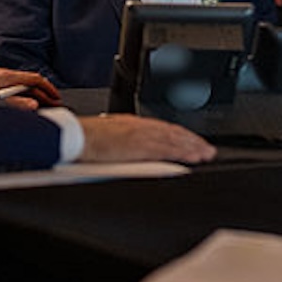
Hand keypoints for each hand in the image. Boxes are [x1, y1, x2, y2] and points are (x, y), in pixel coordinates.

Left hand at [0, 67, 60, 109]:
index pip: (35, 79)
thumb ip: (15, 105)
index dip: (49, 88)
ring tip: (36, 107)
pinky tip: (14, 104)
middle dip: (42, 94)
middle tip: (50, 105)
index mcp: (7, 76)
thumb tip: (34, 106)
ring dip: (30, 95)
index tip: (56, 97)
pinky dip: (18, 95)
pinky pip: (9, 88)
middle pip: (29, 83)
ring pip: (19, 85)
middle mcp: (3, 75)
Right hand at [77, 115, 216, 163]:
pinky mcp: (140, 146)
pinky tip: (193, 158)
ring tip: (206, 155)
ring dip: (192, 147)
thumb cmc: (85, 139)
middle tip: (207, 150)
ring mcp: (141, 135)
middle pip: (173, 132)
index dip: (180, 135)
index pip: (162, 128)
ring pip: (174, 139)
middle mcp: (140, 126)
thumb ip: (124, 142)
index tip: (191, 142)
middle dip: (192, 141)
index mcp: (132, 123)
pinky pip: (167, 149)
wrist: (74, 137)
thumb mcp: (108, 136)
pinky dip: (182, 153)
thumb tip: (132, 150)